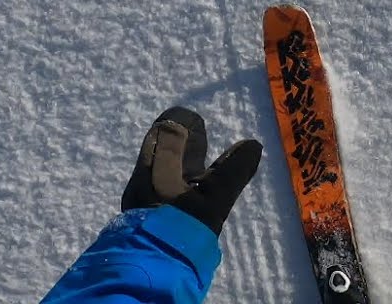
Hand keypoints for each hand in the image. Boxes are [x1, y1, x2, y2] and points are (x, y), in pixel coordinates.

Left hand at [121, 107, 262, 234]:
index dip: (182, 123)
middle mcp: (141, 180)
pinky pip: (153, 189)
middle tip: (197, 140)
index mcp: (155, 169)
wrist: (152, 268)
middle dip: (176, 141)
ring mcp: (138, 201)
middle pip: (155, 150)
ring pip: (154, 171)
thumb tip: (253, 145)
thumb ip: (233, 171)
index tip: (197, 122)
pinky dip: (170, 183)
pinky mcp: (140, 219)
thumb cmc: (183, 227)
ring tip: (194, 166)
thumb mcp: (215, 199)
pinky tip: (184, 195)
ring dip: (173, 163)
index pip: (165, 132)